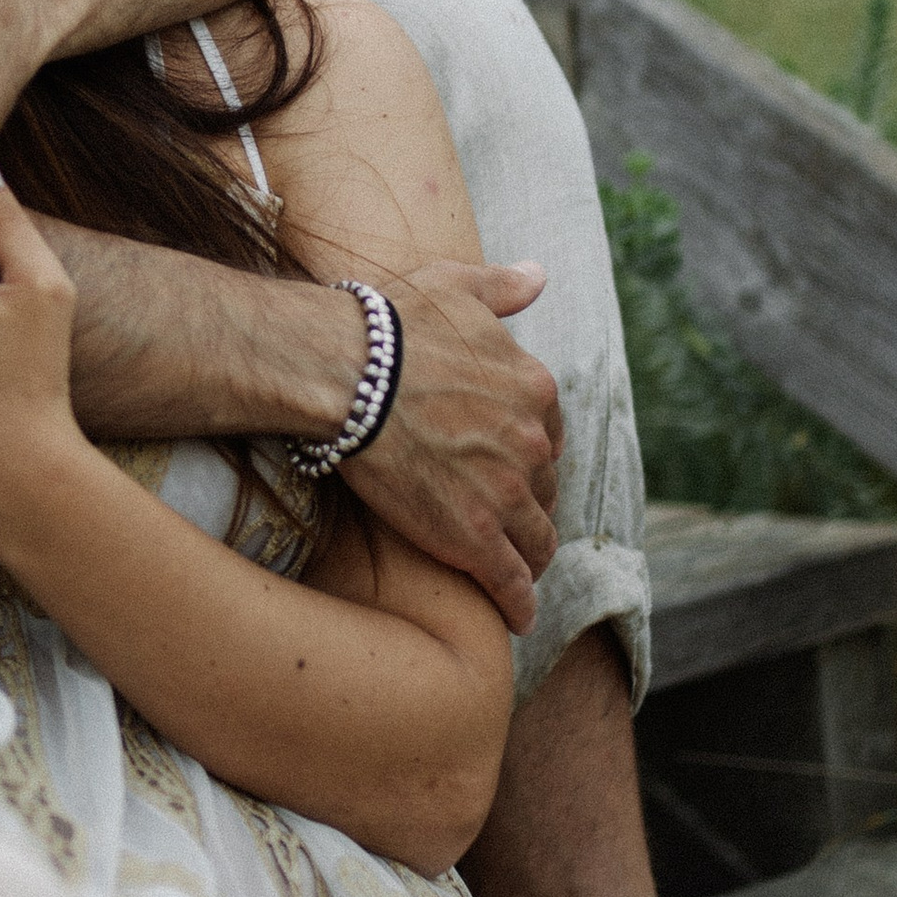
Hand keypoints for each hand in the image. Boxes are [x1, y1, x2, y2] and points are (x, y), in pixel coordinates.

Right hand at [342, 258, 561, 632]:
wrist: (346, 372)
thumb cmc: (391, 323)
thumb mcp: (456, 286)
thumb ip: (503, 287)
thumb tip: (538, 276)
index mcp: (535, 388)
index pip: (550, 435)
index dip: (533, 454)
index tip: (518, 467)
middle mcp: (533, 444)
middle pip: (544, 489)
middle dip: (532, 505)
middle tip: (513, 521)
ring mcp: (505, 494)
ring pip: (534, 539)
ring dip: (531, 557)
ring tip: (521, 574)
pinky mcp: (472, 536)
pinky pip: (507, 579)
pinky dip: (517, 603)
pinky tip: (520, 620)